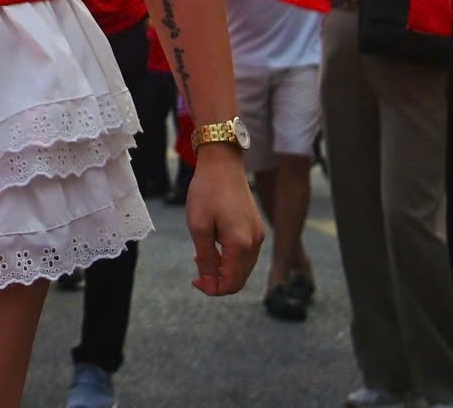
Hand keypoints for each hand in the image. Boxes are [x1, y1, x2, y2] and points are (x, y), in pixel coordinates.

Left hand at [184, 147, 264, 295]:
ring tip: (202, 254)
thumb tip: (208, 282)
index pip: (231, 284)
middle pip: (239, 279)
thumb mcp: (198, 226)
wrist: (222, 163)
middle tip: (196, 269)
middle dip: (218, 280)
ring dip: (224, 269)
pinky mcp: (256, 227)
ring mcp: (258, 234)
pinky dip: (231, 258)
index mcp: (241, 245)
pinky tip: (214, 245)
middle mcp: (255, 242)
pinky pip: (246, 254)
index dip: (212, 289)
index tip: (194, 280)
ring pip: (243, 268)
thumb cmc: (207, 191)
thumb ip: (206, 258)